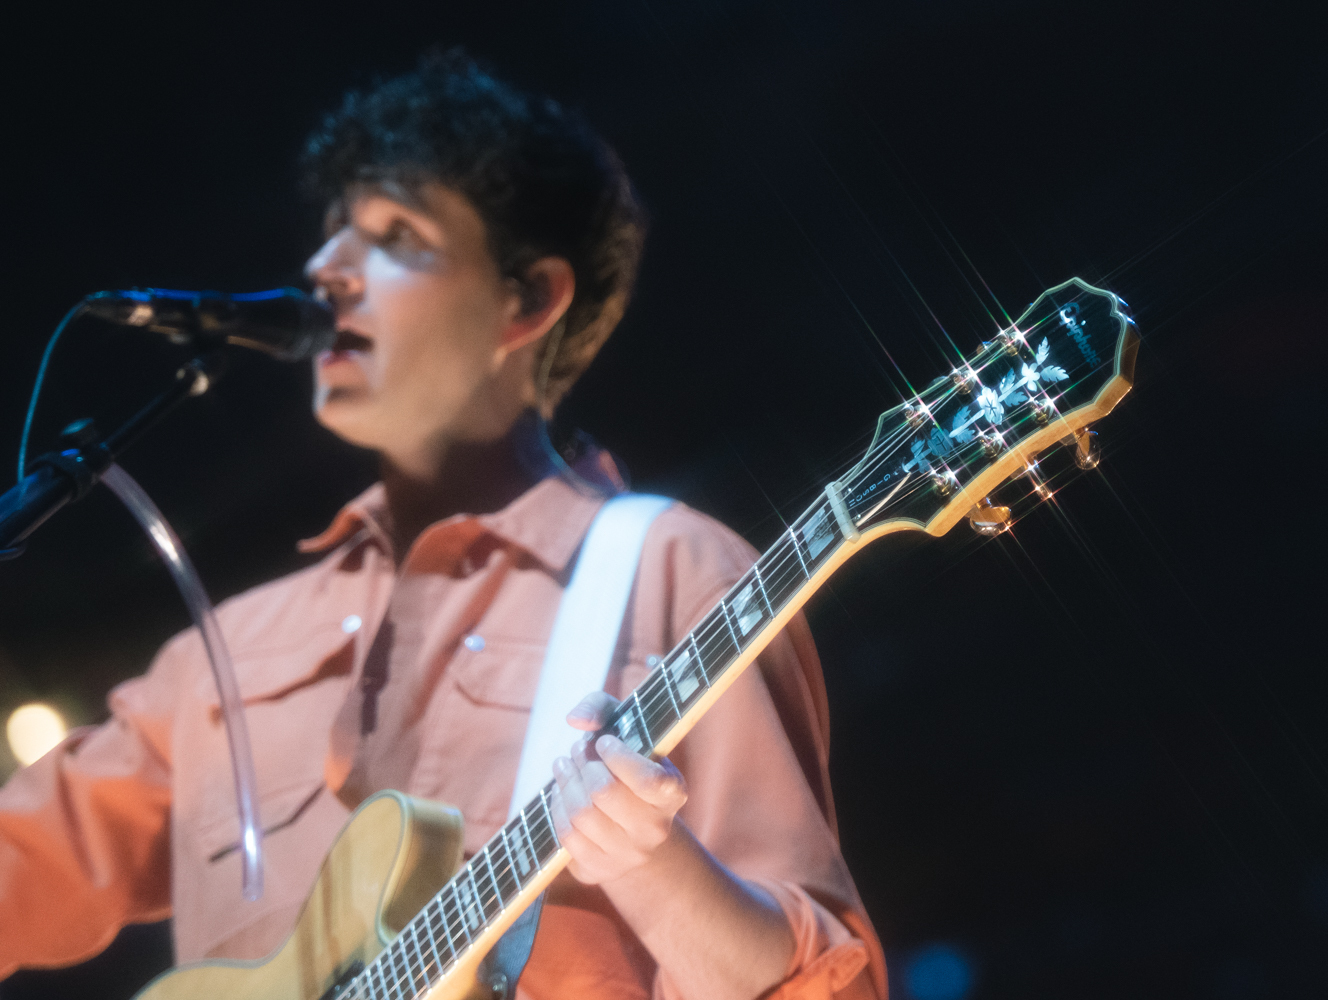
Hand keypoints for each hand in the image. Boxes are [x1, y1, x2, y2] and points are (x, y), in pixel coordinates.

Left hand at [549, 692, 688, 884]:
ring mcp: (627, 856)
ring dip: (565, 781)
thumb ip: (601, 706)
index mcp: (672, 794)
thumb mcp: (625, 726)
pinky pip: (566, 836)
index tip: (604, 741)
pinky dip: (557, 807)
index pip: (647, 780)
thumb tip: (576, 720)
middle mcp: (655, 830)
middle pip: (603, 793)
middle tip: (578, 750)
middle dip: (582, 763)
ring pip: (581, 814)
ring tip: (565, 765)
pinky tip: (562, 793)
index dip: (619, 757)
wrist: (632, 825)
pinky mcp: (598, 872)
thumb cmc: (627, 762)